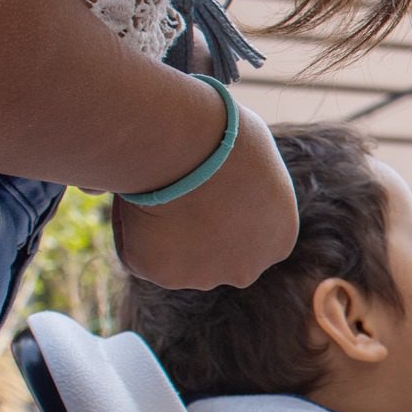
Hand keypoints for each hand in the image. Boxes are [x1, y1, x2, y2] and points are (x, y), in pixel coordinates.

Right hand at [113, 100, 296, 289]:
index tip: (201, 186)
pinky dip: (132, 231)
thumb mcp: (251, 157)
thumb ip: (242, 182)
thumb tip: (216, 176)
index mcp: (279, 239)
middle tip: (169, 189)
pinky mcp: (165, 275)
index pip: (246, 234)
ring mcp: (205, 277)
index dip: (221, 210)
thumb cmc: (226, 135)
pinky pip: (139, 254)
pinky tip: (136, 201)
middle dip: (194, 231)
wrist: (191, 145)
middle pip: (214, 254)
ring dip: (163, 232)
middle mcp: (248, 268)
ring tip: (154, 189)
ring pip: (176, 256)